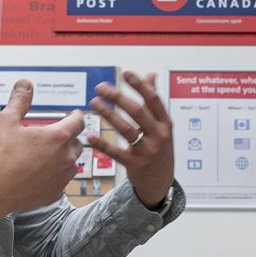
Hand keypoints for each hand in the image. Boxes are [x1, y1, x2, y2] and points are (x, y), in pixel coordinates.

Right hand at [0, 81, 84, 225]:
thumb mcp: (6, 120)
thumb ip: (20, 100)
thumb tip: (26, 83)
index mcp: (58, 137)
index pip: (78, 121)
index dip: (76, 116)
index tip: (74, 115)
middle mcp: (66, 157)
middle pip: (77, 143)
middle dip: (68, 138)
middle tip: (54, 136)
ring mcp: (62, 178)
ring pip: (71, 164)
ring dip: (63, 158)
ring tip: (47, 156)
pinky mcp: (55, 194)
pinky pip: (61, 182)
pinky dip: (55, 177)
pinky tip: (40, 175)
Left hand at [88, 70, 173, 207]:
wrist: (161, 182)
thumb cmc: (159, 149)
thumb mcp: (162, 126)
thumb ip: (154, 101)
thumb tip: (151, 75)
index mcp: (165, 123)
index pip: (153, 99)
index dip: (140, 85)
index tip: (126, 73)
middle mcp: (159, 135)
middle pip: (137, 111)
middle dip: (118, 97)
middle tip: (101, 87)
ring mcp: (148, 151)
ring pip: (126, 129)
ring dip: (108, 114)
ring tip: (94, 103)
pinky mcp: (135, 164)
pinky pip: (116, 152)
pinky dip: (102, 144)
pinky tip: (90, 136)